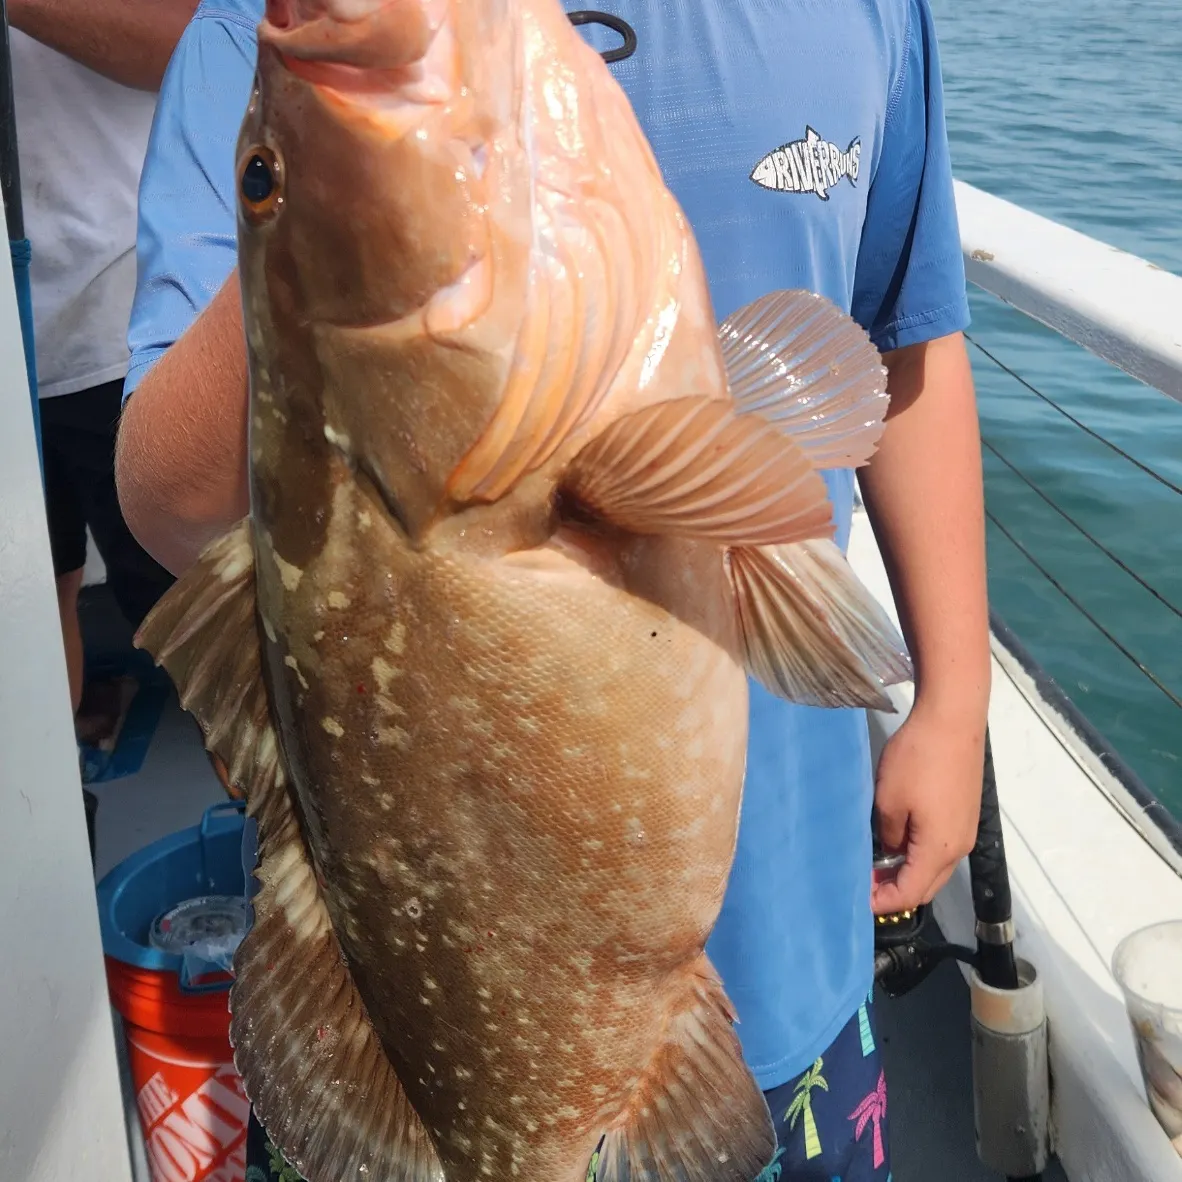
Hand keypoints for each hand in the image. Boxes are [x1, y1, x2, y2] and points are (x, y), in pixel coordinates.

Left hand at [869, 698, 985, 915]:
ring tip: (876, 865)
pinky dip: (919, 854)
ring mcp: (965, 829)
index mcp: (939, 849)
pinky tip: (897, 841)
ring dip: (908, 872)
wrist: (952, 720)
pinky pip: (941, 847)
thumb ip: (887, 834)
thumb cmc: (917, 760)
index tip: (859, 901)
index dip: (884, 902)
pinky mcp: (964, 812)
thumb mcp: (888, 800)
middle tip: (865, 885)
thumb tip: (890, 850)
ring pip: (935, 867)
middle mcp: (959, 848)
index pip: (911, 892)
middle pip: (927, 886)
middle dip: (896, 891)